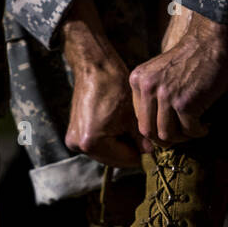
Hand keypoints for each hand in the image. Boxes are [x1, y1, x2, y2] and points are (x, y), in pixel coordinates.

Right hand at [61, 0, 141, 166]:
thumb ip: (142, 139)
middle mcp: (78, 145)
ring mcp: (73, 140)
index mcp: (92, 142)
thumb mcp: (134, 116)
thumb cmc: (114, 86)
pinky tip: (119, 126)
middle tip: (144, 139)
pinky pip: (98, 144)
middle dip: (130, 150)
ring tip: (130, 129)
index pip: (125, 159)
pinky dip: (110, 139)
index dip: (142, 153)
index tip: (154, 147)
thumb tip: (151, 153)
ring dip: (120, 145)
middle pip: (114, 158)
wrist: (94, 67)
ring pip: (107, 152)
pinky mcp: (74, 133)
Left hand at [129, 5, 227, 147]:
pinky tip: (206, 126)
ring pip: (167, 135)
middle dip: (166, 139)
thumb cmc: (191, 58)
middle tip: (181, 136)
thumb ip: (154, 93)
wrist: (210, 41)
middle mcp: (148, 88)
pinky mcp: (185, 104)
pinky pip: (189, 130)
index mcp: (138, 80)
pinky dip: (199, 132)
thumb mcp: (160, 72)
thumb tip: (157, 128)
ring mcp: (165, 96)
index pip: (139, 118)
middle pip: (148, 131)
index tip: (171, 129)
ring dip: (183, 138)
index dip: (154, 129)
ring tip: (195, 130)